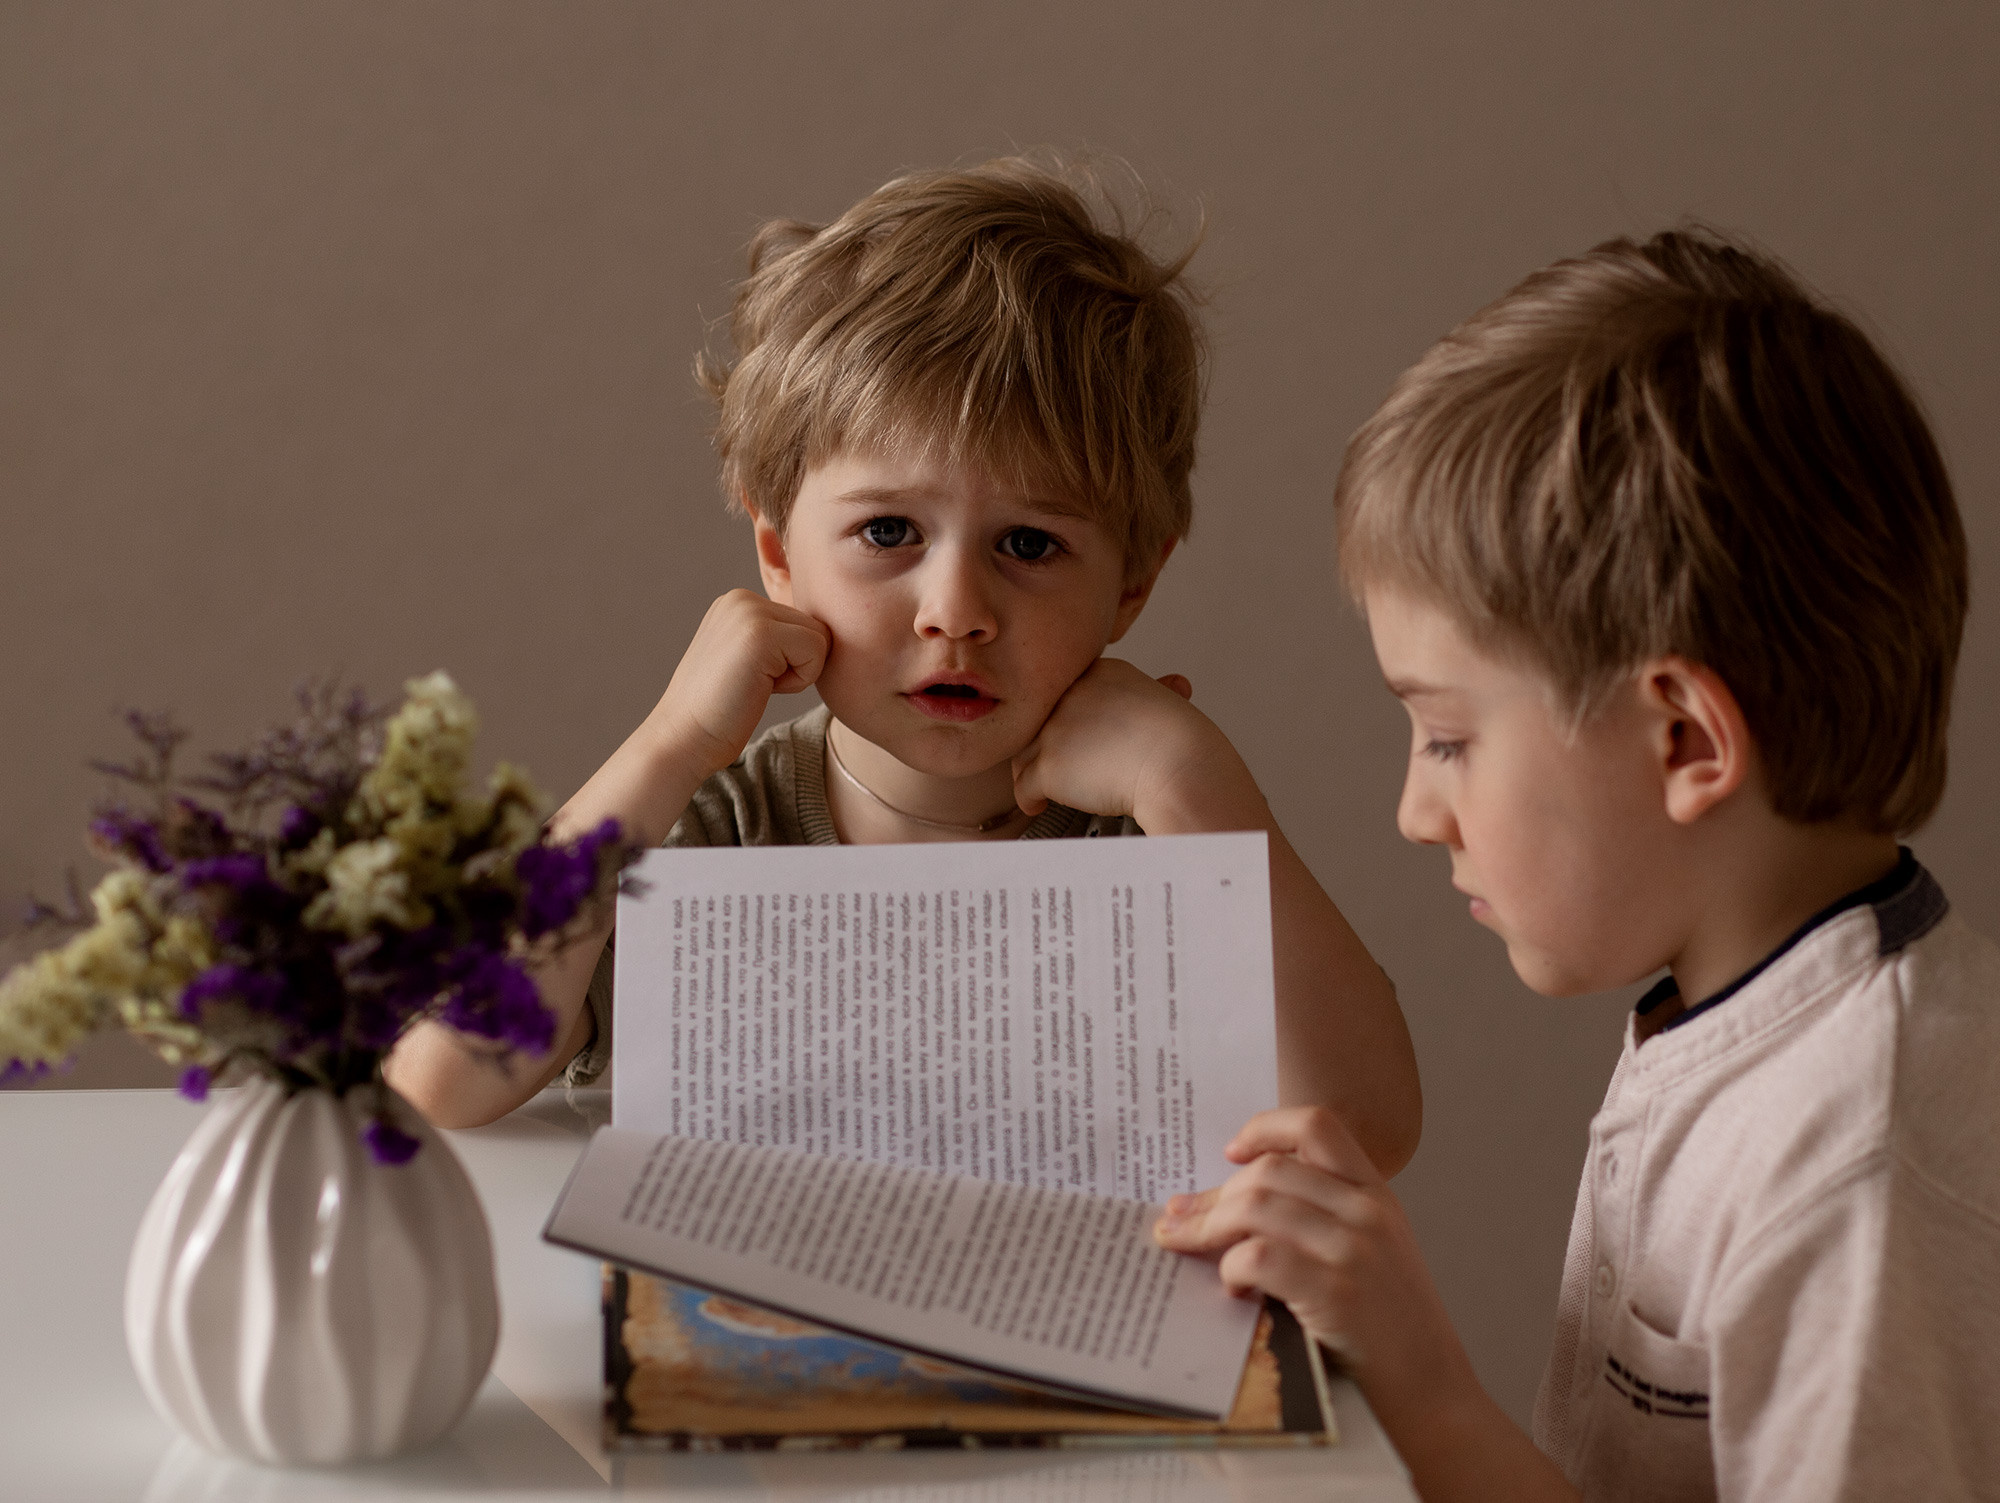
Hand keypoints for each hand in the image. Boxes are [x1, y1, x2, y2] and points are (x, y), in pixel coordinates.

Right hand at [651, 589, 829, 775]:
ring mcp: (749, 611)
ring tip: (755, 685)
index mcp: (739, 601)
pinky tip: (759, 688)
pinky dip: (798, 680)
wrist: (684, 738)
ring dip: (798, 673)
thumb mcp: (748, 659)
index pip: (804, 623)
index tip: (750, 677)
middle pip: (816, 627)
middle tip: (753, 684)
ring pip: (820, 638)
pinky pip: (816, 651)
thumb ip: (776, 637)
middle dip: (797, 664)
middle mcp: (742, 597)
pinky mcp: (761, 633)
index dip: (790, 661)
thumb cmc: (719, 712)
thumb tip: (826, 629)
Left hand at [1010, 658, 1242, 825]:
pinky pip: (1024, 785)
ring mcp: (1056, 730)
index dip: (1063, 721)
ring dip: (1032, 771)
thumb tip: (1175, 685)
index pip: (1063, 695)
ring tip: (1043, 788)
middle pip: (1039, 722)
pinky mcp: (1050, 766)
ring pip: (1025, 752)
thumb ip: (1156, 695)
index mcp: (1102, 673)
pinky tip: (1038, 806)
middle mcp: (1072, 694)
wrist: (1180, 768)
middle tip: (1053, 767)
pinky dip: (1028, 799)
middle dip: (1044, 746)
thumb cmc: (1186, 743)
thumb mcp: (1170, 701)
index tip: (1073, 742)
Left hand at [1152, 1107, 1476, 1410]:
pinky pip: (1259, 1256)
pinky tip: (1234, 1291)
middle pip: (1268, 1171)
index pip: (1316, 1126)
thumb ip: (1320, 1223)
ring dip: (1208, 1230)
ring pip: (1255, 1207)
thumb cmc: (1391, 1335)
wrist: (1435, 1399)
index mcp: (1376, 1196)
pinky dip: (1231, 1270)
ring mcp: (1354, 1250)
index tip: (1232, 1154)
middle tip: (1177, 1221)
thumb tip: (1225, 1208)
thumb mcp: (1373, 1258)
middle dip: (1212, 1197)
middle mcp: (1368, 1212)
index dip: (1264, 1129)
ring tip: (1187, 1250)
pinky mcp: (1336, 1292)